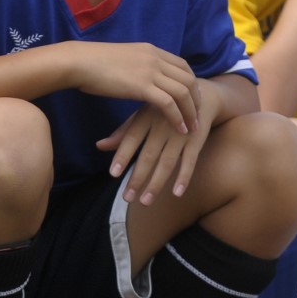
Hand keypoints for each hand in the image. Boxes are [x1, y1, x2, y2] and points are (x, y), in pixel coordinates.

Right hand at [74, 42, 201, 135]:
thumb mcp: (123, 58)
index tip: (194, 99)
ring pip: (183, 92)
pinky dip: (177, 118)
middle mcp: (155, 59)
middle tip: (198, 117)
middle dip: (197, 100)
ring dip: (191, 112)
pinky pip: (169, 104)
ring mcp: (150, 71)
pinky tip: (180, 129)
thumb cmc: (93, 63)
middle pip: (188, 79)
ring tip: (193, 128)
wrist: (80, 62)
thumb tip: (139, 75)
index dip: (192, 83)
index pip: (183, 66)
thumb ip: (137, 65)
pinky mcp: (142, 86)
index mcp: (151, 50)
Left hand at [96, 78, 222, 204]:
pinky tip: (176, 193)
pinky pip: (190, 161)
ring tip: (145, 201)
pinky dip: (184, 177)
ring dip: (157, 183)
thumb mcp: (142, 116)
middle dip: (138, 177)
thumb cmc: (162, 110)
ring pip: (167, 161)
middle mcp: (162, 125)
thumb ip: (122, 133)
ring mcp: (180, 133)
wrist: (198, 96)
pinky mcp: (195, 140)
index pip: (131, 138)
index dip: (123, 155)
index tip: (113, 174)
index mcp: (145, 118)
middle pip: (148, 155)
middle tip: (128, 198)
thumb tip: (99, 146)